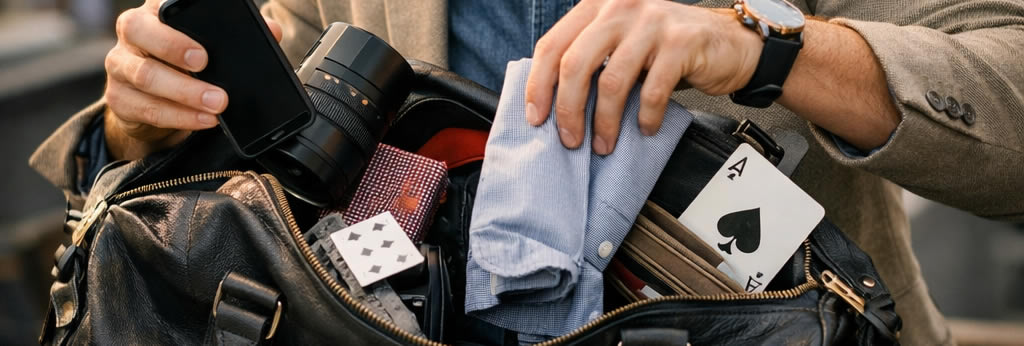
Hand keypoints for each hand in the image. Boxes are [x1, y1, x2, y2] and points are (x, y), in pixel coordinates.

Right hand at [103, 0, 281, 159]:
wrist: (152, 103)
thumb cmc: (183, 64)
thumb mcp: (210, 46)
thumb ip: (238, 36)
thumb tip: (273, 31)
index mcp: (156, 12)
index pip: (160, 2)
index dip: (175, 12)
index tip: (201, 34)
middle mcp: (132, 32)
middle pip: (139, 31)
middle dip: (173, 47)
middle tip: (204, 63)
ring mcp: (120, 65)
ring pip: (145, 75)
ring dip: (185, 92)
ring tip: (216, 102)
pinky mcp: (118, 98)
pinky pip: (147, 108)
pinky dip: (180, 117)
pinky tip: (203, 119)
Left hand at [525, 0, 762, 154]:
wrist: (726, 42)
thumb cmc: (664, 48)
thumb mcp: (619, 42)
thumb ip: (589, 57)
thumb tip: (550, 102)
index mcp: (597, 5)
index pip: (552, 45)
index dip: (538, 85)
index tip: (536, 117)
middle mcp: (620, 6)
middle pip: (575, 64)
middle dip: (567, 110)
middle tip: (570, 140)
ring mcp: (651, 22)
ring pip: (611, 81)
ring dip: (604, 122)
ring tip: (604, 144)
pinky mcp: (681, 42)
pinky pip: (652, 90)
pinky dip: (645, 117)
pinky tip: (645, 128)